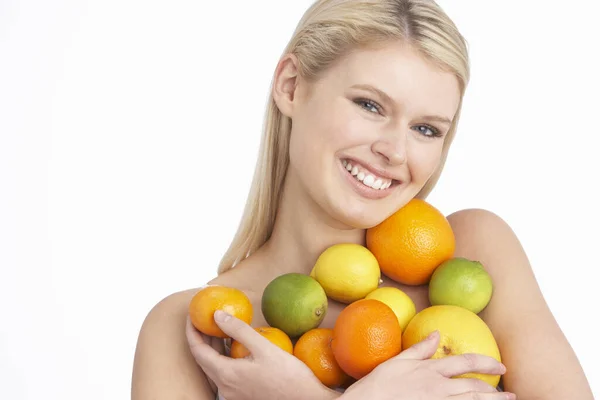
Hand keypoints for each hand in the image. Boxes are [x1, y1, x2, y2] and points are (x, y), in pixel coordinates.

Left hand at [186, 310, 339, 399]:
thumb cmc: (289, 376)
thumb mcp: (265, 347)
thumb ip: (239, 330)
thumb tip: (217, 315)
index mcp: (226, 375)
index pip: (197, 350)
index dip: (191, 331)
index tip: (191, 314)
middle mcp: (225, 388)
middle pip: (203, 359)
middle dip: (201, 337)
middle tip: (203, 318)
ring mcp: (233, 394)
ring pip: (214, 367)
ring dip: (213, 347)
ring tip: (218, 327)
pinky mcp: (243, 395)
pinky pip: (226, 373)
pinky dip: (224, 357)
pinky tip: (235, 346)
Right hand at [341, 331, 515, 399]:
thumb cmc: (375, 387)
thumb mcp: (395, 363)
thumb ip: (418, 349)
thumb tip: (437, 334)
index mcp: (429, 371)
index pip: (465, 362)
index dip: (486, 363)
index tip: (501, 366)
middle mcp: (437, 388)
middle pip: (475, 388)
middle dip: (496, 392)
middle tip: (510, 395)